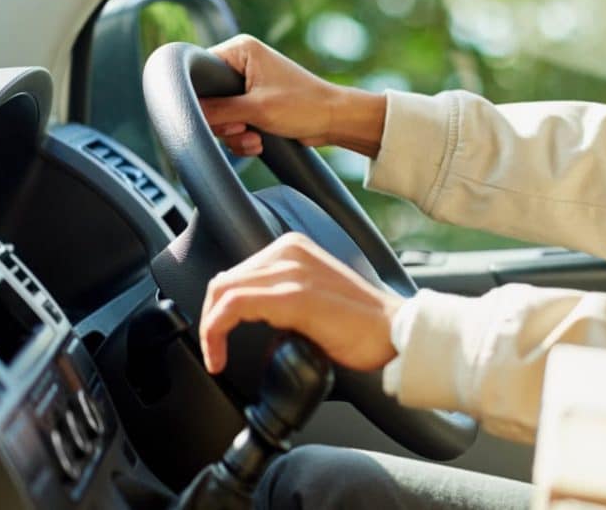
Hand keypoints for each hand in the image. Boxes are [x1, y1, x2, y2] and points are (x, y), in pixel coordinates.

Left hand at [198, 233, 403, 373]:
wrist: (395, 333)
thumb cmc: (361, 325)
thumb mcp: (313, 298)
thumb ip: (281, 299)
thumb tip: (251, 320)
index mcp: (294, 248)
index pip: (236, 272)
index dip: (218, 307)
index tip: (218, 336)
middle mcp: (289, 252)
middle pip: (224, 281)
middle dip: (210, 318)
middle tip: (214, 350)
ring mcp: (291, 272)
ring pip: (222, 292)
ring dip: (210, 329)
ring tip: (216, 355)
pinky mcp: (293, 297)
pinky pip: (232, 308)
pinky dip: (216, 333)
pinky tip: (220, 356)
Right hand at [200, 34, 386, 157]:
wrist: (335, 121)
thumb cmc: (303, 106)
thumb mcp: (255, 109)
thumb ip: (217, 111)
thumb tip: (185, 113)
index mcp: (240, 50)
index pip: (199, 71)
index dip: (202, 98)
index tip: (217, 115)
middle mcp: (242, 64)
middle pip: (208, 99)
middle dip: (225, 122)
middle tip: (243, 127)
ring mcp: (248, 86)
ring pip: (220, 117)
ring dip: (235, 135)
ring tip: (255, 137)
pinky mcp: (255, 105)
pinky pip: (234, 125)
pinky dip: (243, 138)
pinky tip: (259, 142)